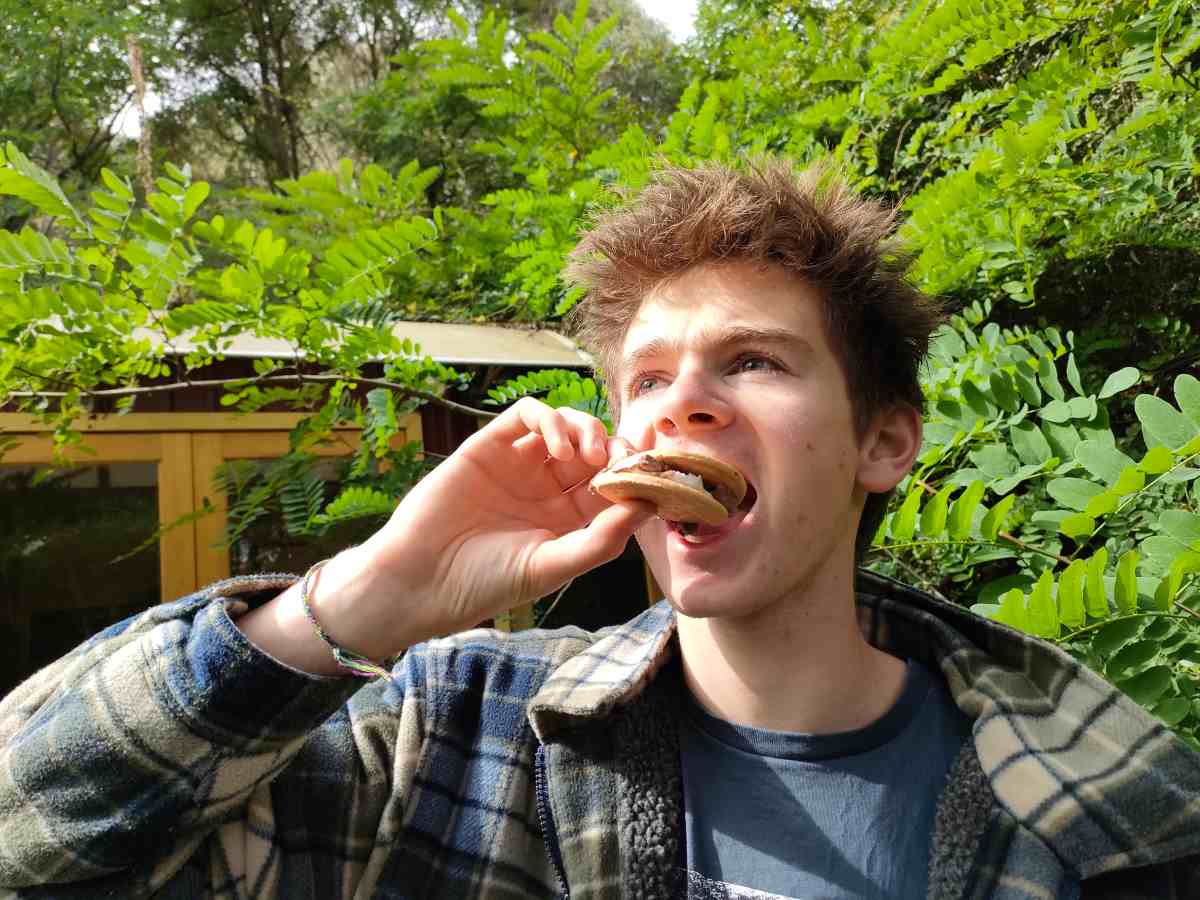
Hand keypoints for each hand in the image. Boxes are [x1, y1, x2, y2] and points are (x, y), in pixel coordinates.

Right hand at [243, 398, 652, 668]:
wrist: (420, 578)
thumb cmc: (486, 582)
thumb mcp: (553, 565)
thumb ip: (603, 539)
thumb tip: (648, 504)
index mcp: (571, 520)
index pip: (616, 486)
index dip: (637, 475)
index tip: (655, 474)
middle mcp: (549, 488)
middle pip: (598, 450)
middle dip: (618, 448)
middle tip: (624, 459)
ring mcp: (521, 464)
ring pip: (568, 426)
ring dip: (588, 430)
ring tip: (589, 457)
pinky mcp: (491, 445)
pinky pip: (529, 415)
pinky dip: (551, 419)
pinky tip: (559, 447)